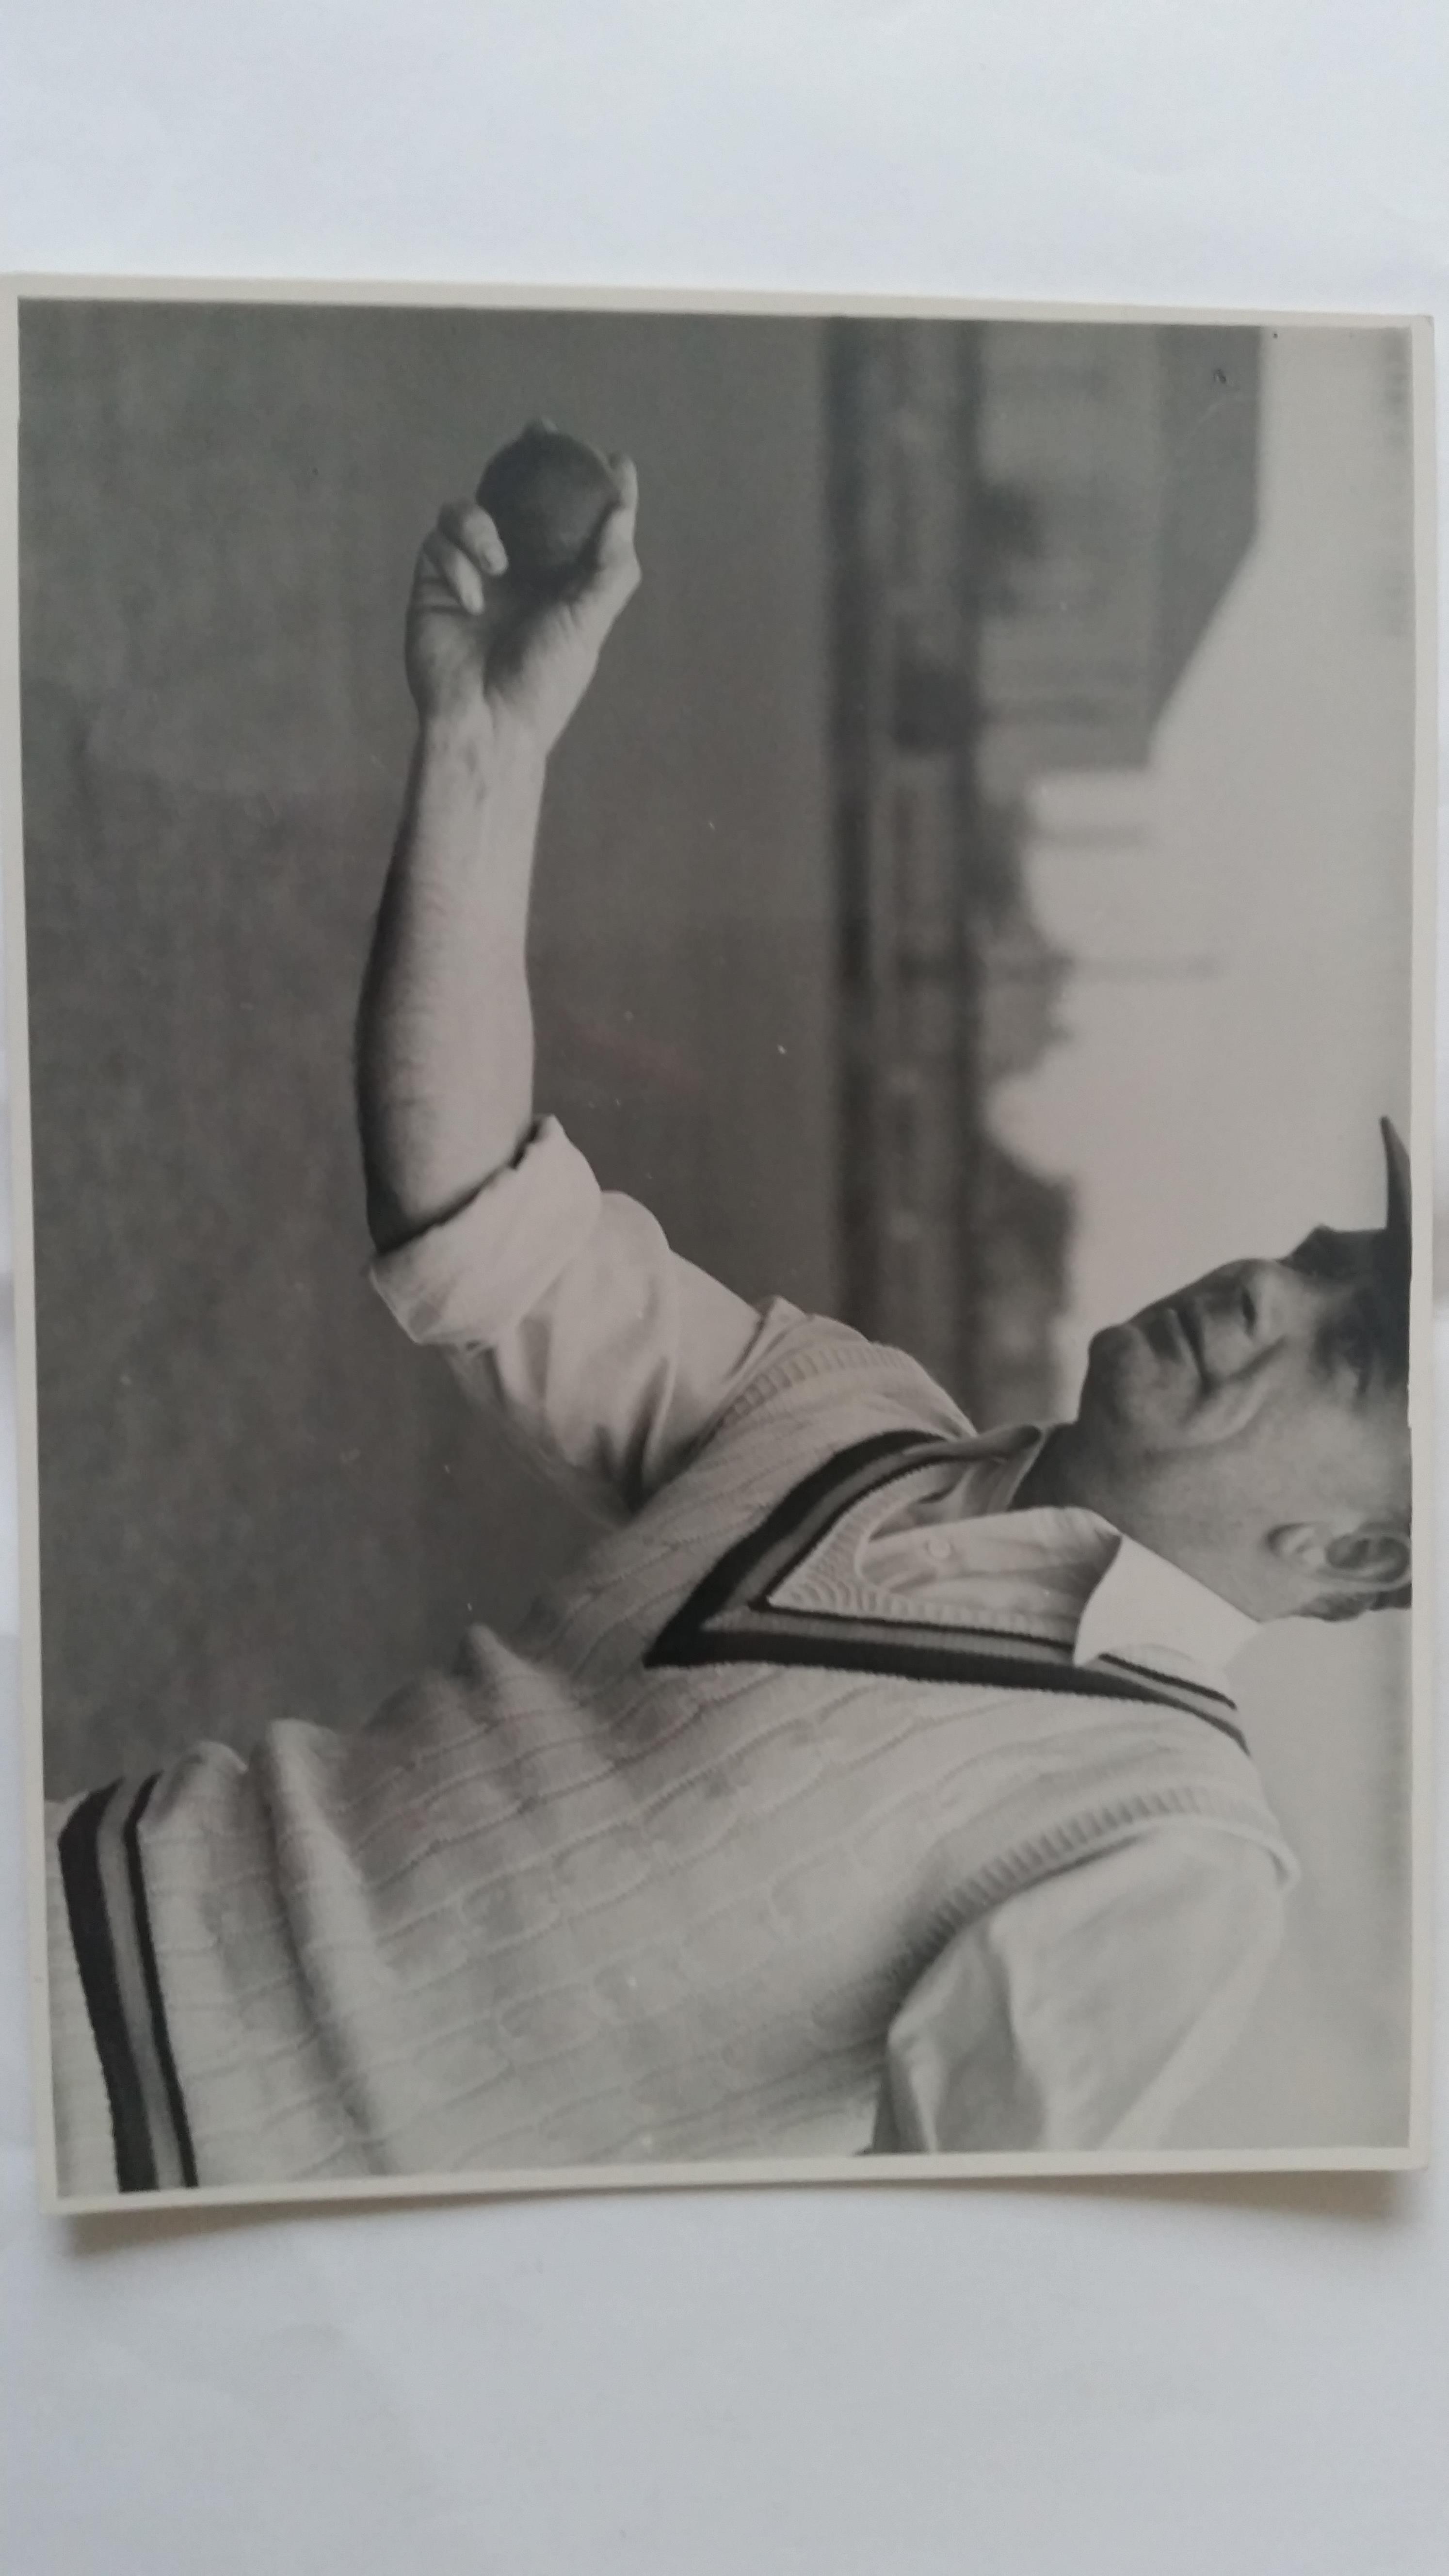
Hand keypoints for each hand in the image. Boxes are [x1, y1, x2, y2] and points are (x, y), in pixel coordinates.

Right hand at [405, 456, 639, 757]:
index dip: (592, 485)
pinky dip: (458, 564)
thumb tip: (624, 509)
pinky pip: (439, 542)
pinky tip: (472, 601)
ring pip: (470, 509)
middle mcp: (517, 570)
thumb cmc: (543, 685)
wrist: (485, 724)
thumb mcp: (588, 625)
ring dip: (482, 525)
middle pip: (519, 496)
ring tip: (499, 564)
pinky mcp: (434, 581)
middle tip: (540, 431)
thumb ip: (611, 568)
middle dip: (529, 461)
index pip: (574, 519)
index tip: (612, 458)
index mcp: (557, 580)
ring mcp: (472, 573)